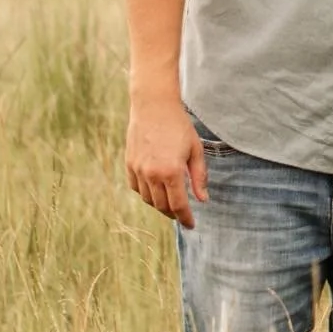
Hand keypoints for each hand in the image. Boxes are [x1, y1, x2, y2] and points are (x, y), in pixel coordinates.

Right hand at [125, 98, 207, 229]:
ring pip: (148, 199)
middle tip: (182, 214)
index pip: (179, 206)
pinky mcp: (129, 164)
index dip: (186, 218)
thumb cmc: (179, 126)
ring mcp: (138, 170)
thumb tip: (202, 200)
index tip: (191, 225)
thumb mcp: (195, 150)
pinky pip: (136, 188)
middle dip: (173, 214)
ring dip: (160, 205)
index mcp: (171, 172)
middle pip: (162, 206)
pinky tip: (155, 190)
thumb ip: (199, 177)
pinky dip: (146, 193)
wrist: (154, 106)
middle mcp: (152, 174)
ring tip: (170, 202)